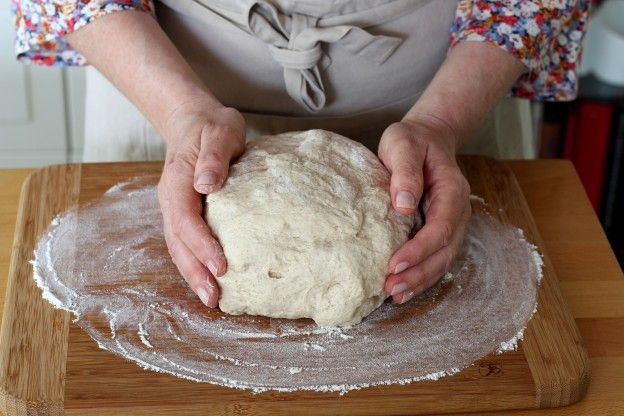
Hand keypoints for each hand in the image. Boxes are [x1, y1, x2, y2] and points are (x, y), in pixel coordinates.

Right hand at [157, 101, 244, 306]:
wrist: (193, 122)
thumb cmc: (211, 126)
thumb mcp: (220, 131)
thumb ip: (213, 156)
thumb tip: (206, 184)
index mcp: (177, 182)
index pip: (186, 220)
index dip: (201, 245)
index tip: (221, 266)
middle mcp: (171, 200)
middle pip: (178, 243)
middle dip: (195, 272)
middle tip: (214, 298)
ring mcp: (175, 209)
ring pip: (179, 248)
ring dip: (194, 274)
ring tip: (212, 299)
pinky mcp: (185, 214)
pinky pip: (186, 243)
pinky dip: (195, 264)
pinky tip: (210, 279)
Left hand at [378, 116, 470, 303]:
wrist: (428, 138)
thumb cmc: (413, 141)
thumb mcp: (403, 144)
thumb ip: (405, 172)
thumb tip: (403, 205)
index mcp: (452, 191)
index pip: (440, 228)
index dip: (419, 250)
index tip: (393, 264)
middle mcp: (458, 211)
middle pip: (444, 251)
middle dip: (419, 273)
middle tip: (391, 288)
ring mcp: (452, 223)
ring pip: (442, 260)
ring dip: (420, 280)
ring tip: (395, 294)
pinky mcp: (440, 230)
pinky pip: (436, 258)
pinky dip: (421, 276)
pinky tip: (403, 289)